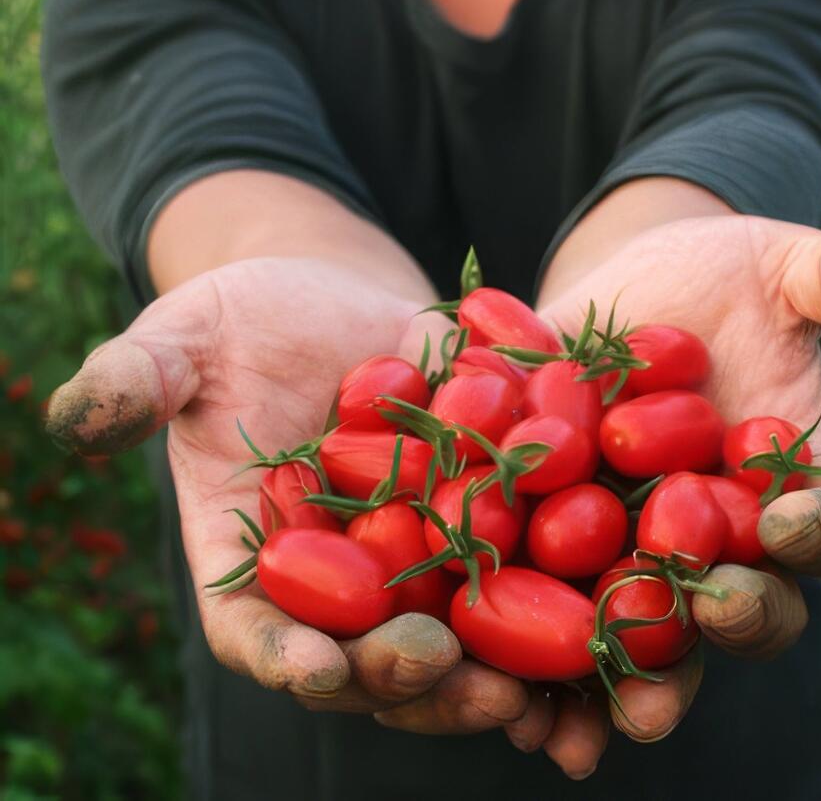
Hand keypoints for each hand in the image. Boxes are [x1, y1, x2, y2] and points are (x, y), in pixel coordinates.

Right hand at [43, 256, 528, 733]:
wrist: (332, 290)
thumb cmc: (239, 316)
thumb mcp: (183, 337)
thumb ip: (137, 379)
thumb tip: (76, 415)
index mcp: (249, 555)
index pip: (257, 626)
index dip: (285, 654)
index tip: (321, 671)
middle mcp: (334, 576)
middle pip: (365, 652)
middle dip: (405, 676)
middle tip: (449, 675)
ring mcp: (410, 554)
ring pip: (450, 632)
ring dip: (487, 668)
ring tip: (528, 685)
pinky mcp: (478, 514)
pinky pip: (516, 568)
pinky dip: (550, 602)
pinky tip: (590, 616)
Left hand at [522, 213, 820, 767]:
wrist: (631, 283)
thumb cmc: (729, 277)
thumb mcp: (782, 266)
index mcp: (794, 488)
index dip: (818, 531)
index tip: (793, 520)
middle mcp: (727, 541)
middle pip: (743, 605)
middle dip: (730, 617)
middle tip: (711, 606)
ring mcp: (643, 551)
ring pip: (649, 632)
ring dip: (635, 672)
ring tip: (615, 693)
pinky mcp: (557, 539)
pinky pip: (553, 604)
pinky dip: (534, 646)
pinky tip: (511, 676)